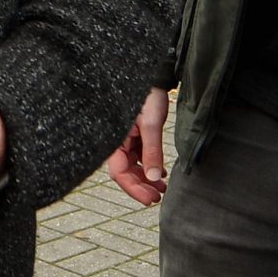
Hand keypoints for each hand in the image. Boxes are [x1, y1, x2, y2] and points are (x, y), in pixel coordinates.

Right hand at [104, 89, 169, 204]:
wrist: (152, 76)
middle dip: (141, 186)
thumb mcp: (151, 125)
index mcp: (114, 140)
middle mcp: (117, 142)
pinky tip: (161, 173)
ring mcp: (126, 139)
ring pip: (134, 166)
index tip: (150, 199)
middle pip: (126, 172)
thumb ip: (152, 152)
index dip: (134, 188)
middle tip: (158, 197)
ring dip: (147, 179)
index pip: (119, 172)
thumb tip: (155, 178)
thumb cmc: (147, 96)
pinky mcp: (135, 135)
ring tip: (162, 189)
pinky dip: (149, 166)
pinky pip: (140, 157)